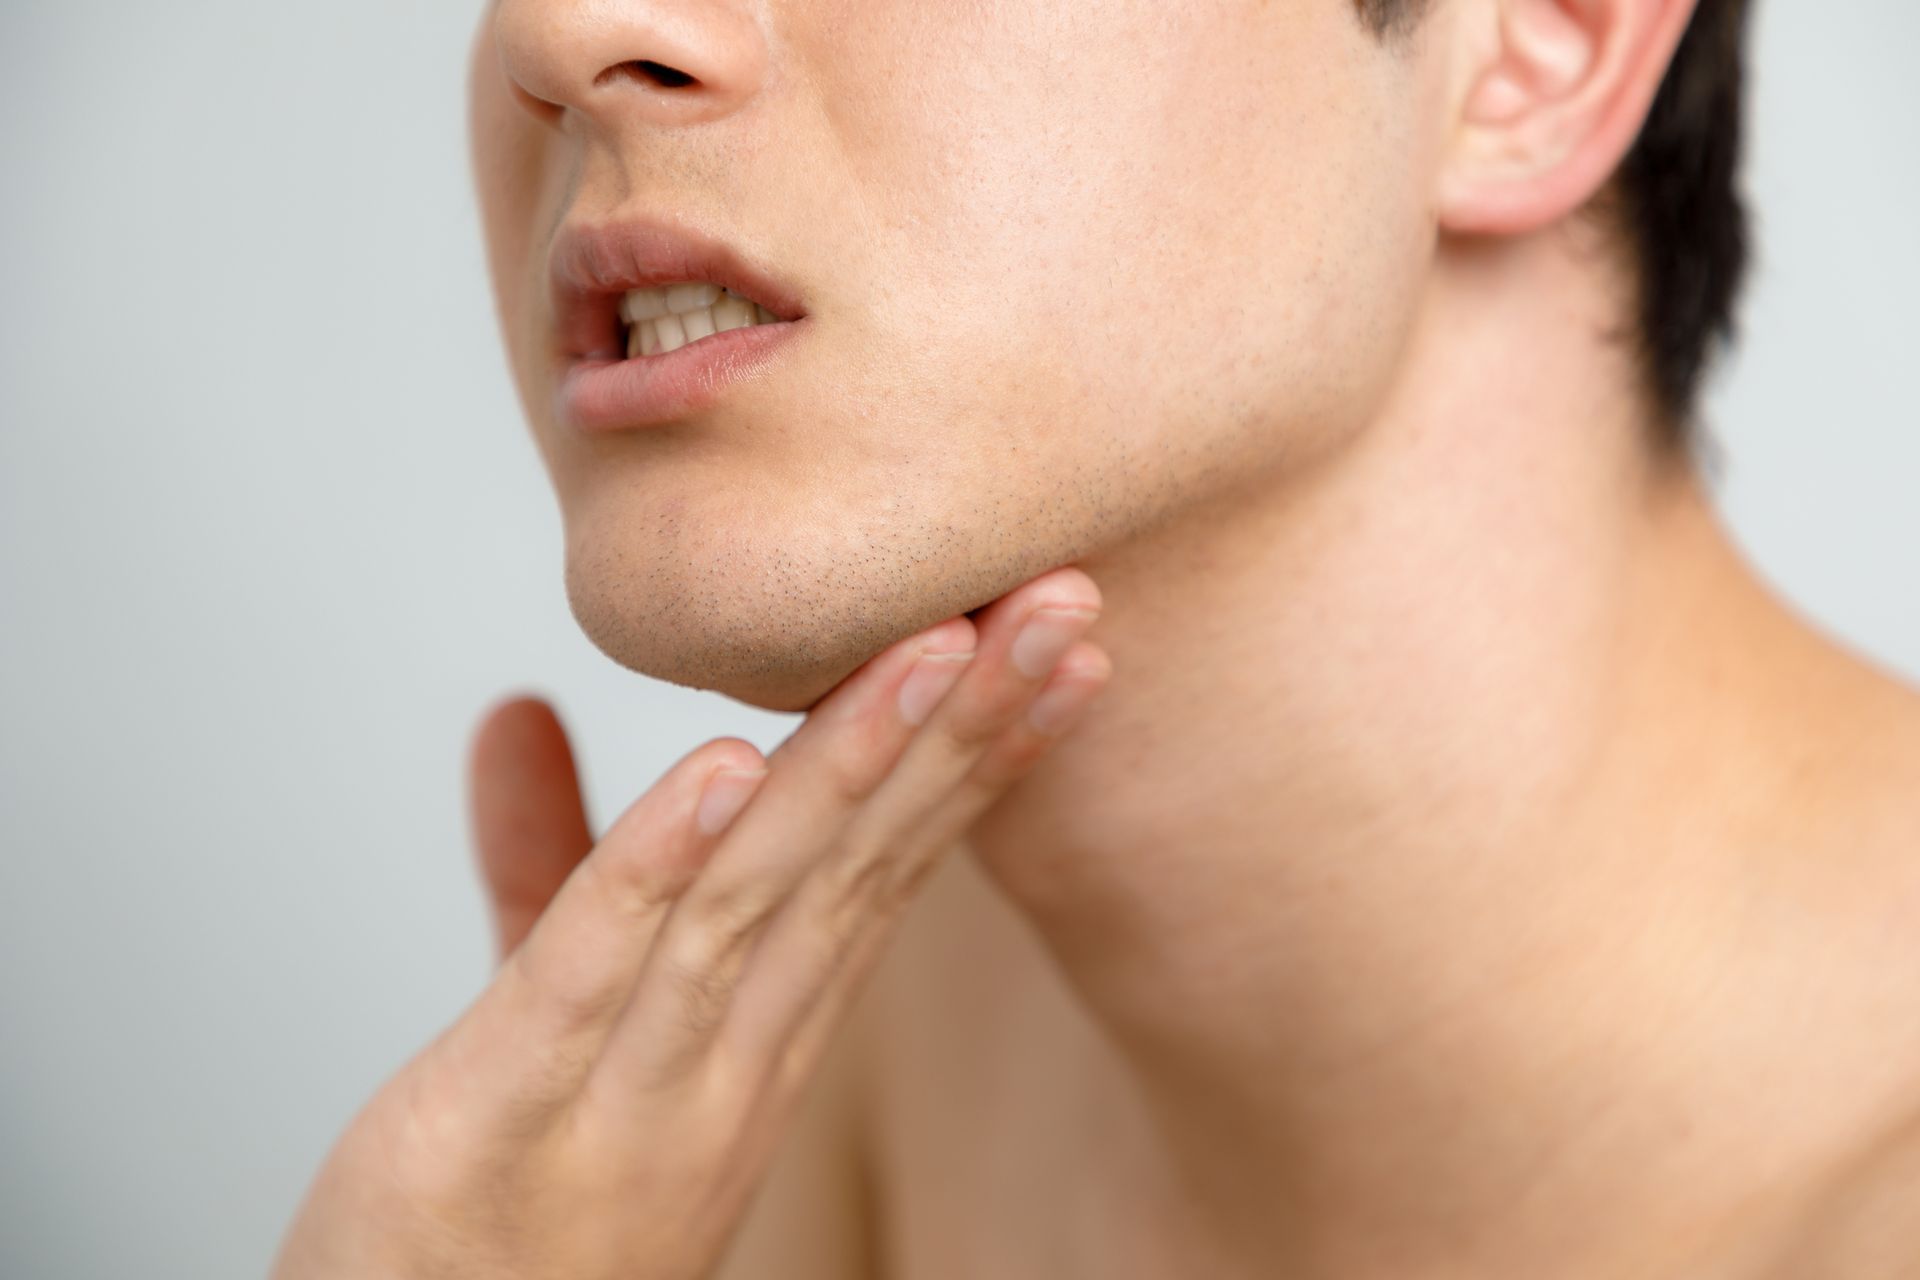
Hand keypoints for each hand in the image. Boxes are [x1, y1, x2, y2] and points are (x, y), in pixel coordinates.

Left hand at [268, 568, 1109, 1279]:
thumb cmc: (502, 1200)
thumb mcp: (540, 1008)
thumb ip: (548, 862)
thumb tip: (516, 710)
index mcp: (759, 1027)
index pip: (889, 867)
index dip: (979, 752)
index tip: (1059, 645)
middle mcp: (730, 1058)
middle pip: (864, 863)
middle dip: (970, 726)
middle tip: (1066, 601)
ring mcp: (632, 1095)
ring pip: (763, 901)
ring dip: (859, 765)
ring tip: (941, 645)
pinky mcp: (502, 1116)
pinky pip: (597, 975)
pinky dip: (664, 866)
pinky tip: (730, 766)